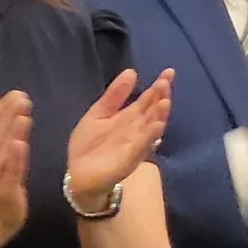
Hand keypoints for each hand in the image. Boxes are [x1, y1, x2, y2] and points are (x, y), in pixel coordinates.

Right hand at [0, 89, 32, 238]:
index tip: (17, 93)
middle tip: (23, 99)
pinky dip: (14, 159)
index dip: (3, 109)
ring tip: (23, 117)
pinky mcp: (3, 189)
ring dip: (12, 134)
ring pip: (2, 152)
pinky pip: (9, 172)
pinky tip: (21, 144)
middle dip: (8, 116)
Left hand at [64, 68, 173, 209]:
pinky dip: (150, 135)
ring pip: (151, 127)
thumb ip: (114, 95)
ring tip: (165, 101)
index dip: (158, 86)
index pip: (148, 99)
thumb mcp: (98, 113)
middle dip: (161, 96)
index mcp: (130, 117)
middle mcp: (137, 129)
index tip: (169, 71)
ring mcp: (136, 143)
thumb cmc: (89, 145)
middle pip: (152, 110)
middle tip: (166, 81)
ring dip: (159, 115)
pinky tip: (157, 124)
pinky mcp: (130, 157)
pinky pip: (142, 144)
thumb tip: (132, 72)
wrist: (79, 175)